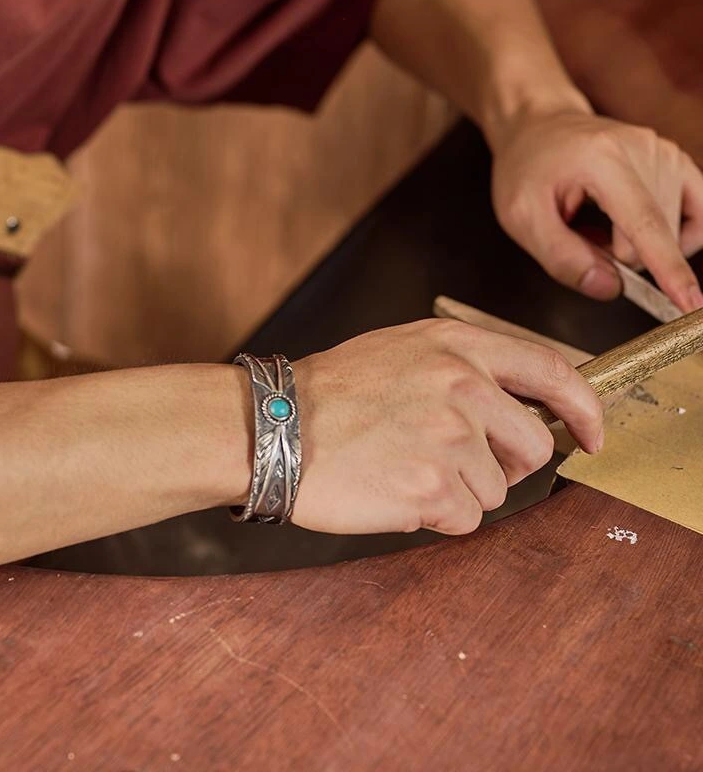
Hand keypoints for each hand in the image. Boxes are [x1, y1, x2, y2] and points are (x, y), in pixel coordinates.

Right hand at [291, 319, 602, 534]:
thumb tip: (517, 404)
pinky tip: (394, 489)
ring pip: (495, 490)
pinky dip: (435, 514)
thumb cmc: (330, 393)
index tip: (591, 435)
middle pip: (532, 448)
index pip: (552, 372)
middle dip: (502, 464)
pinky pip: (464, 517)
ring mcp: (448, 437)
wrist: (274, 426)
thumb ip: (463, 366)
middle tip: (452, 462)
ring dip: (458, 490)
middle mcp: (462, 385)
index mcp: (457, 347)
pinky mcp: (432, 488)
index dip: (583, 409)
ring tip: (404, 468)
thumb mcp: (401, 350)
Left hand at [490, 109, 702, 311]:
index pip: (644, 224)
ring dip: (636, 245)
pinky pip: (698, 214)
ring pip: (675, 231)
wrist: (539, 126)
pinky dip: (670, 236)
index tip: (689, 303)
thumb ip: (561, 258)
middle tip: (580, 234)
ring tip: (599, 225)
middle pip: (657, 236)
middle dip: (619, 257)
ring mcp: (666, 151)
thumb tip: (609, 288)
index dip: (667, 269)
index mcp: (602, 160)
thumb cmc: (526, 169)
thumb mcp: (521, 217)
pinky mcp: (677, 159)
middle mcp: (643, 149)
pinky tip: (638, 231)